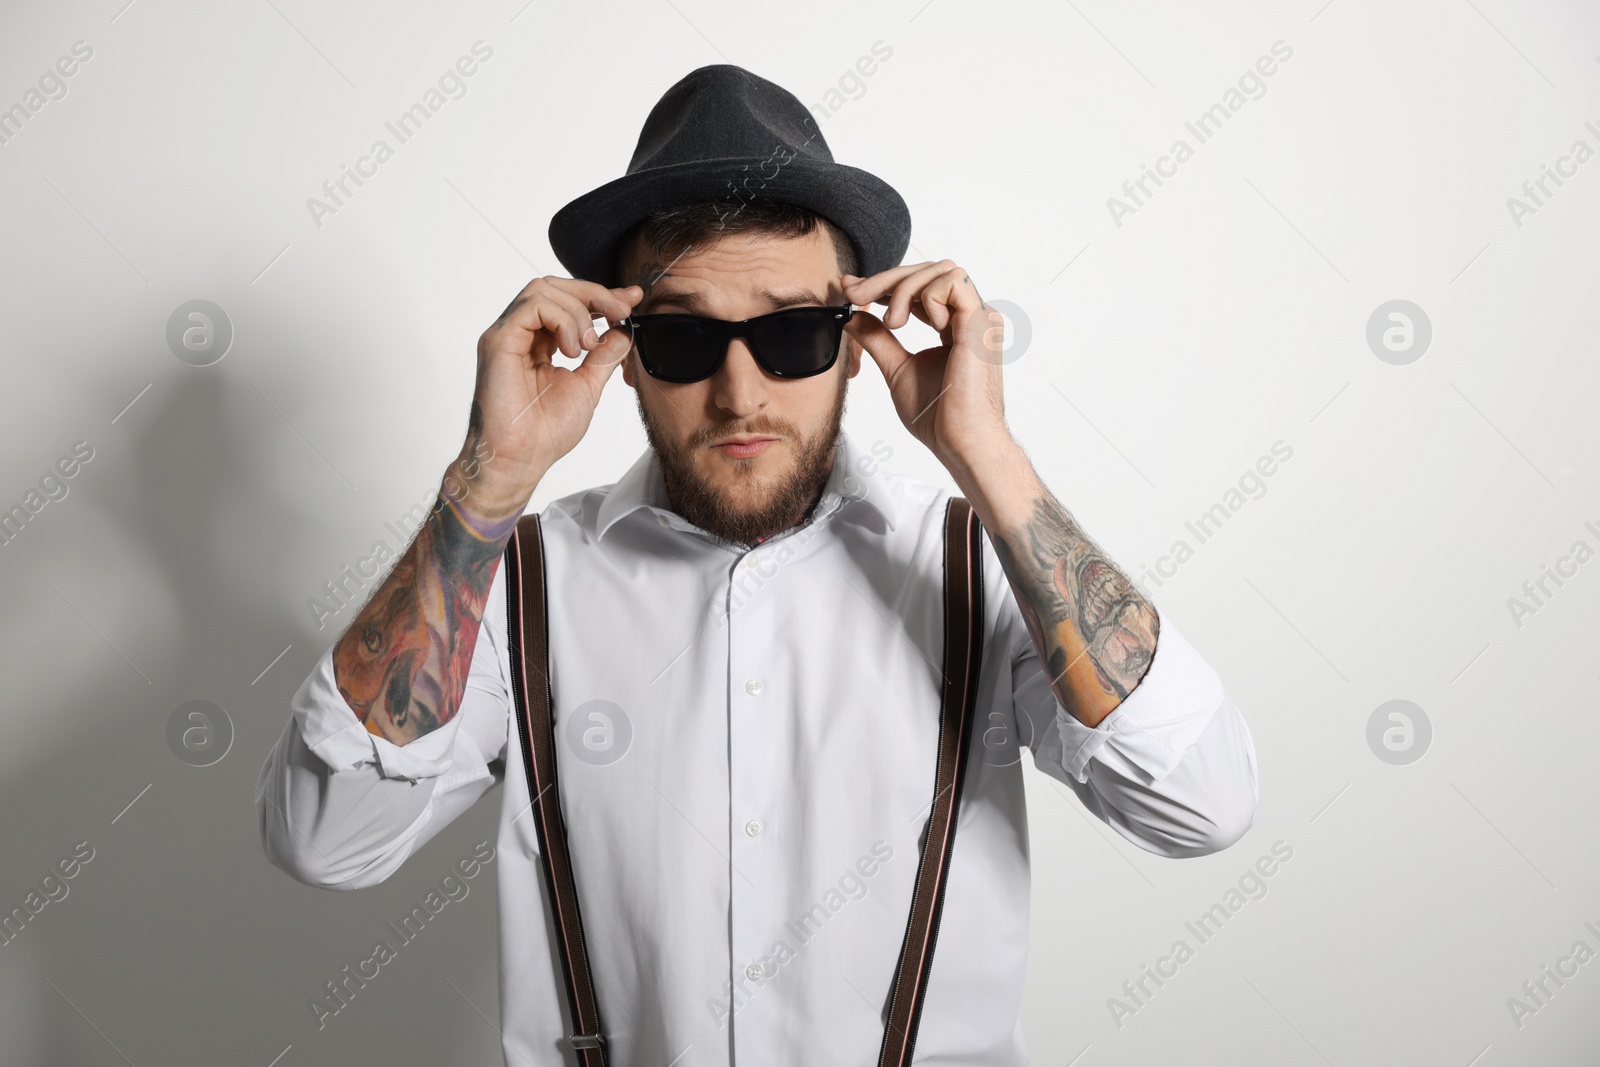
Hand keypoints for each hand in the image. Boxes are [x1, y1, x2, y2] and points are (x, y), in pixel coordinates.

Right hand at [458, 276, 639, 514]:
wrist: (520, 460)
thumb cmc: (544, 432)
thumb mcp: (588, 385)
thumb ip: (603, 356)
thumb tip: (623, 330)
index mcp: (538, 342)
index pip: (568, 301)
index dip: (602, 295)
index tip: (632, 299)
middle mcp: (519, 333)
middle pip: (555, 285)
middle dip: (594, 294)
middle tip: (620, 312)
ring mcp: (506, 334)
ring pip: (543, 288)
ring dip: (578, 311)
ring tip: (587, 347)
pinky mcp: (498, 340)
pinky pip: (532, 305)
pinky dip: (562, 320)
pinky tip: (572, 351)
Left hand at [842, 259, 1009, 473]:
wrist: (959, 442)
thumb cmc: (938, 417)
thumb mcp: (896, 368)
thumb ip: (878, 338)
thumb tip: (852, 314)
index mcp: (956, 326)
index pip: (920, 287)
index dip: (884, 283)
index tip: (850, 288)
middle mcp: (971, 317)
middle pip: (928, 271)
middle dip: (885, 279)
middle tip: (854, 295)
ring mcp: (979, 317)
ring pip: (939, 270)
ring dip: (904, 288)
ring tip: (892, 324)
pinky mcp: (981, 322)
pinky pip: (952, 281)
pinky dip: (927, 296)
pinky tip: (919, 325)